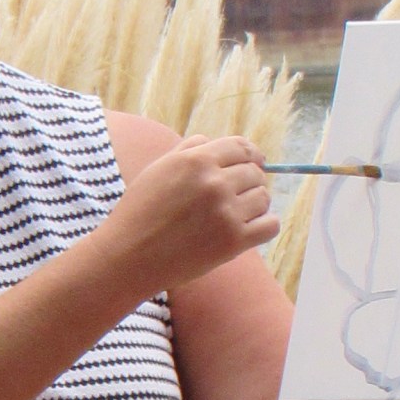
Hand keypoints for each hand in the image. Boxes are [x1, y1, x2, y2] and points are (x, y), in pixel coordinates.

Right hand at [100, 133, 276, 290]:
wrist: (129, 256)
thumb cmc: (139, 212)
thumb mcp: (157, 169)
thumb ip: (187, 151)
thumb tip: (212, 143)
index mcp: (196, 160)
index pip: (242, 148)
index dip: (252, 155)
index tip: (257, 162)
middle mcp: (215, 183)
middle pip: (255, 174)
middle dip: (249, 182)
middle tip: (236, 196)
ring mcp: (226, 212)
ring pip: (264, 199)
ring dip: (255, 205)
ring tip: (236, 215)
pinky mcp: (233, 241)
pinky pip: (270, 225)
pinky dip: (265, 225)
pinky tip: (250, 229)